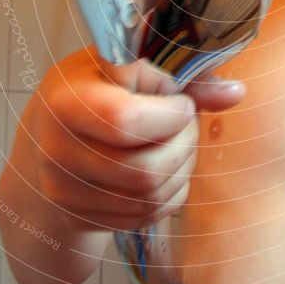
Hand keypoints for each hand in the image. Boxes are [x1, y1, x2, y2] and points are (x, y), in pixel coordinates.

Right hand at [30, 48, 243, 231]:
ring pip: (150, 195)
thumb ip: (183, 77)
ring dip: (182, 166)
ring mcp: (66, 190)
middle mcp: (57, 149)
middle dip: (184, 143)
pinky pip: (146, 214)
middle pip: (145, 169)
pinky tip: (167, 165)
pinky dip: (171, 190)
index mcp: (66, 99)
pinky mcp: (82, 216)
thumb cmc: (96, 87)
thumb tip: (236, 93)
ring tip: (179, 140)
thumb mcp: (129, 67)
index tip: (180, 101)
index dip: (170, 114)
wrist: (48, 135)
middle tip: (186, 121)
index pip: (125, 120)